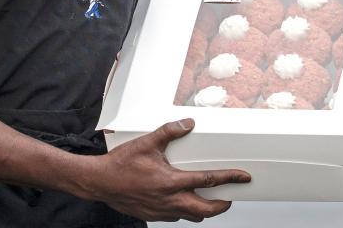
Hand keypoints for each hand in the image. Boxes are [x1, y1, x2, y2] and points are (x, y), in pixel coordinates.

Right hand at [82, 119, 249, 221]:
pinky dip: (185, 211)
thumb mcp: (147, 143)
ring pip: (192, 217)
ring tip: (209, 200)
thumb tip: (187, 124)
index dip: (229, 178)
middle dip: (222, 205)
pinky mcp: (153, 216)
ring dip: (203, 210)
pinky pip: (175, 218)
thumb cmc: (121, 164)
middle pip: (206, 210)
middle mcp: (170, 200)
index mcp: (171, 182)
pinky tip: (183, 201)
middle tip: (229, 197)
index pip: (209, 181)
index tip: (242, 177)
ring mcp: (161, 211)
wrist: (100, 182)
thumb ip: (169, 132)